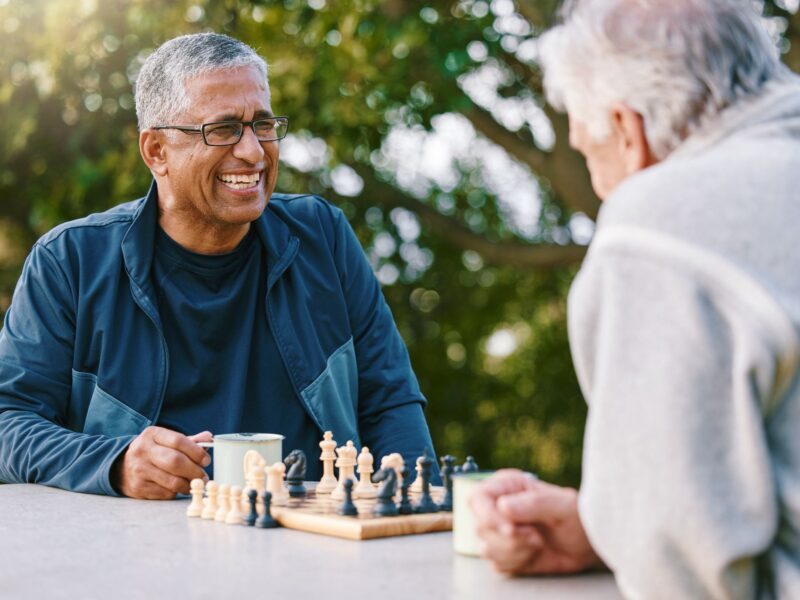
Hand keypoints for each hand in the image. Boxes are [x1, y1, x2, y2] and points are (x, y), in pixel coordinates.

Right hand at [111, 427, 211, 498]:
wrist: (121, 468)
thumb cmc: (152, 452)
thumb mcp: (166, 441)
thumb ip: (188, 441)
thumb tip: (208, 438)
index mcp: (152, 434)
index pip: (178, 441)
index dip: (196, 452)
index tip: (206, 460)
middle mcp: (143, 450)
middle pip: (175, 462)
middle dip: (194, 471)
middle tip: (203, 476)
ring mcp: (139, 470)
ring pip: (172, 481)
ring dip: (188, 484)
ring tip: (194, 483)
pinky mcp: (138, 487)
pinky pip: (165, 493)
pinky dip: (176, 492)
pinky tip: (178, 488)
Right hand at [470, 469, 603, 574]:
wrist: (587, 545)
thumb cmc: (578, 517)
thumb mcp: (564, 505)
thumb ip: (534, 503)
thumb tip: (503, 506)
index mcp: (507, 486)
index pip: (477, 498)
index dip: (488, 516)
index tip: (511, 530)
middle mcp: (497, 507)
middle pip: (480, 526)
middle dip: (510, 539)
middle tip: (536, 537)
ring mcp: (498, 531)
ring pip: (486, 548)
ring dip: (515, 552)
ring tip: (537, 543)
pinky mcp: (503, 552)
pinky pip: (496, 564)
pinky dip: (516, 563)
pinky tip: (533, 554)